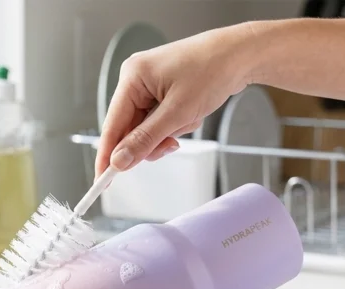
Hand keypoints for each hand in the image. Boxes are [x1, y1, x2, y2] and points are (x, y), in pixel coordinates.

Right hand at [95, 25, 255, 175]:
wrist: (241, 54)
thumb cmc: (212, 71)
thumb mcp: (178, 112)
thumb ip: (145, 140)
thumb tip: (120, 161)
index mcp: (132, 77)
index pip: (112, 124)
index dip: (108, 154)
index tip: (103, 179)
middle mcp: (137, 80)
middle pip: (130, 128)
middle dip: (152, 140)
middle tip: (170, 144)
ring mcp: (150, 86)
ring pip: (148, 127)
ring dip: (169, 132)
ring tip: (190, 118)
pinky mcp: (164, 91)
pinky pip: (161, 120)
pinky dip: (176, 124)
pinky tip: (192, 113)